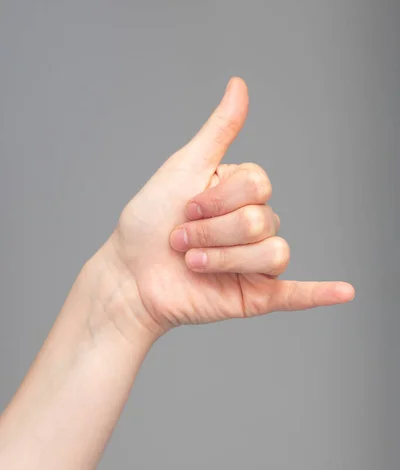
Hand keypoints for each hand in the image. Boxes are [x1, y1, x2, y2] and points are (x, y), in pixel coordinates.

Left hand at [104, 77, 353, 339]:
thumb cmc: (149, 222)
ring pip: (272, 252)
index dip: (218, 198)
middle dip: (212, 231)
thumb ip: (218, 132)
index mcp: (241, 195)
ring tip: (193, 264)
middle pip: (261, 220)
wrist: (129, 275)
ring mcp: (255, 263)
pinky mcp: (254, 295)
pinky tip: (344, 292)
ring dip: (224, 258)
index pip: (258, 185)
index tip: (184, 206)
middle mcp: (253, 227)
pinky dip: (322, 294)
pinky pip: (295, 293)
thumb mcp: (184, 169)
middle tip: (181, 240)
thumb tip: (239, 85)